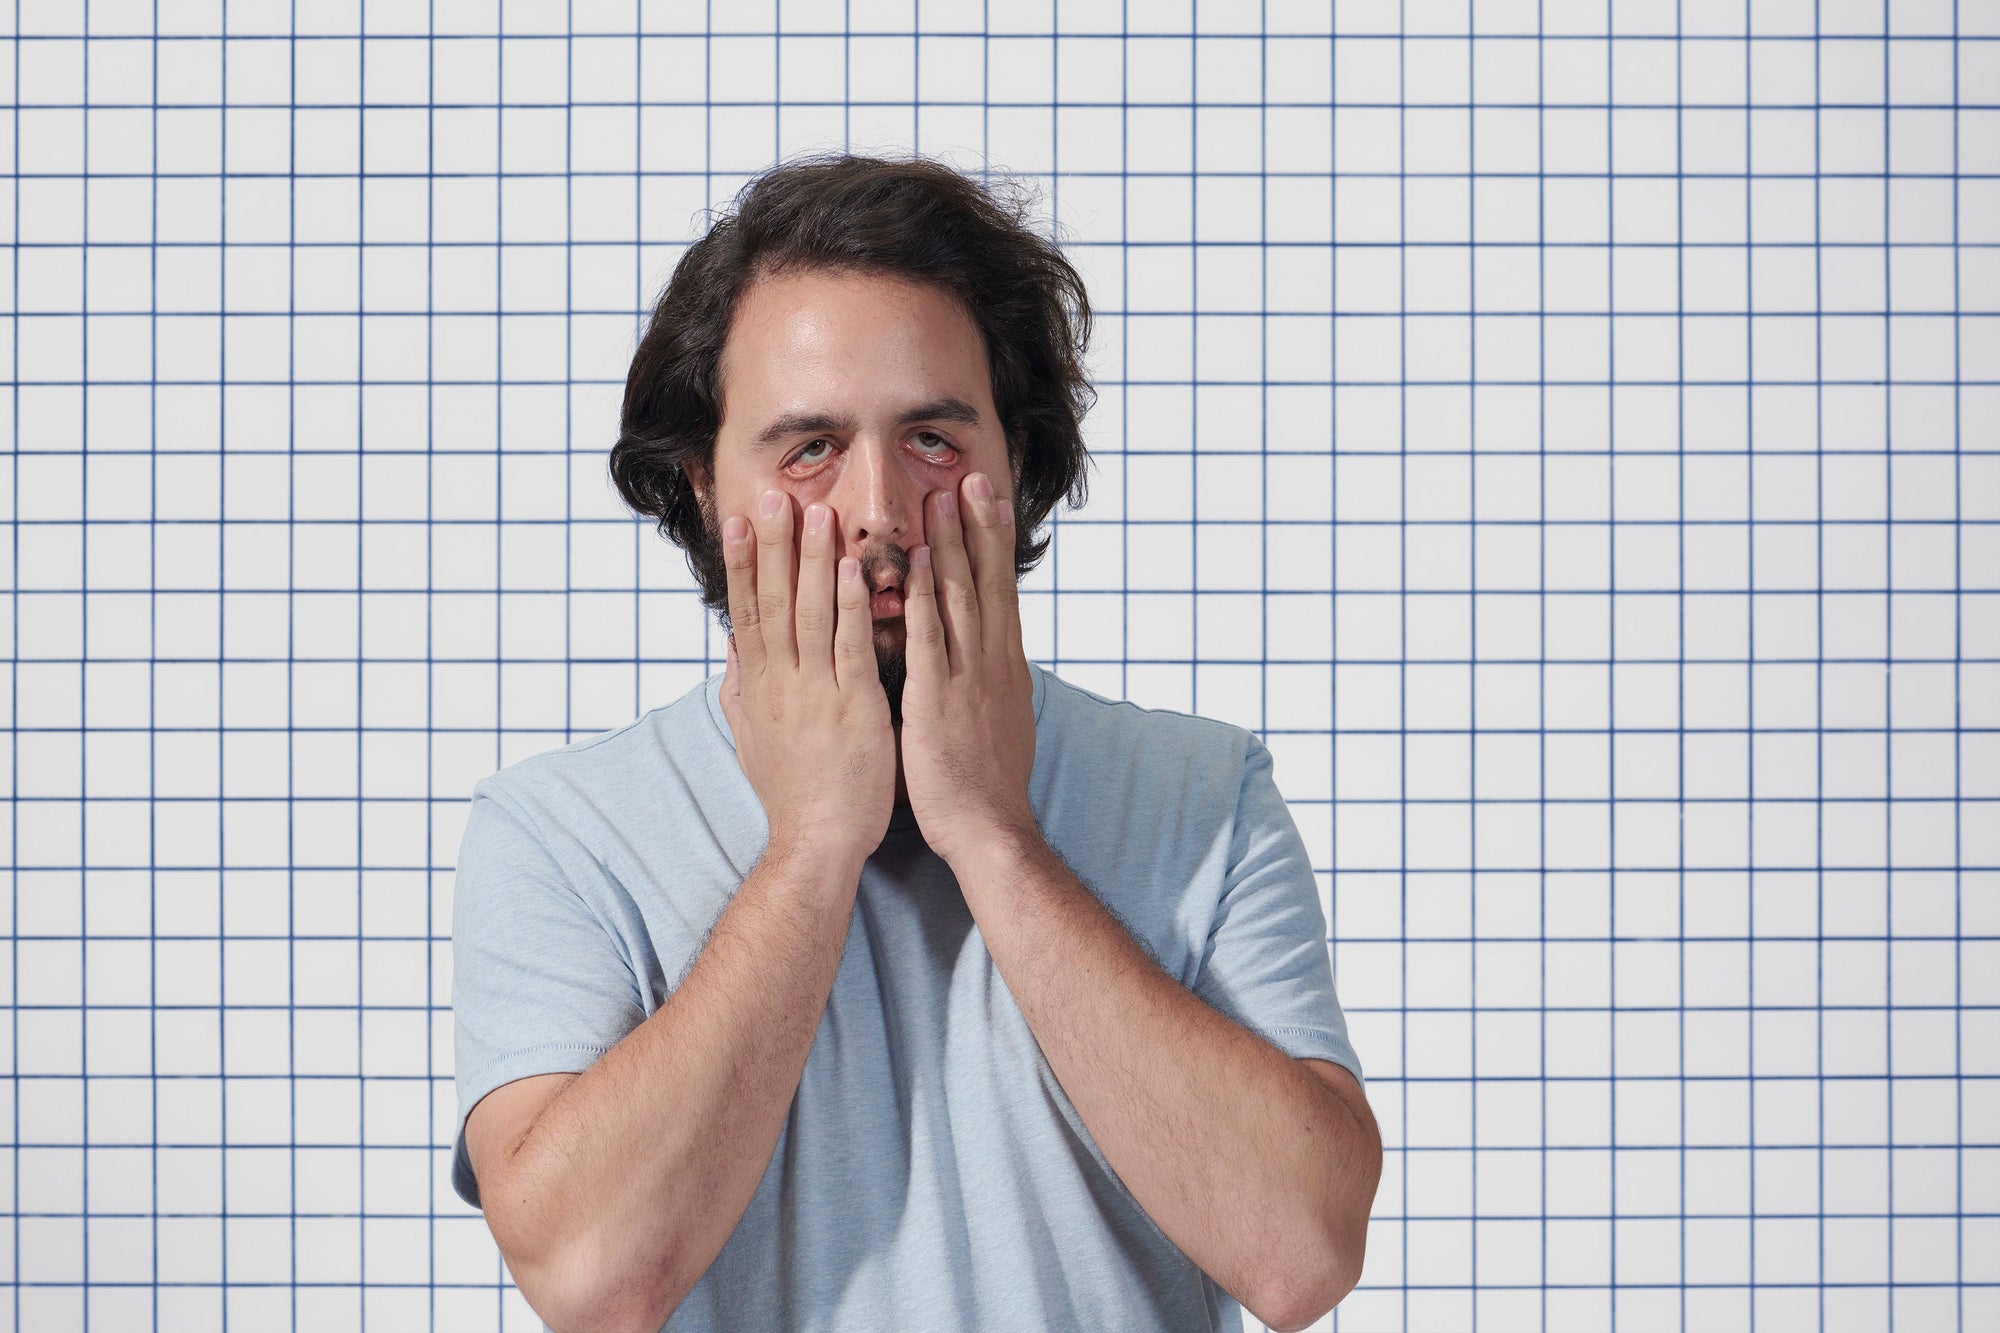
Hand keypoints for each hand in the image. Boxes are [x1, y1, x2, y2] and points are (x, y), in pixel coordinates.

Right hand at [720, 489, 895, 865]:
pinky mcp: (852, 708)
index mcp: (760, 686)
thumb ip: (740, 687)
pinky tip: (852, 572)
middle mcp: (781, 682)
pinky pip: (848, 649)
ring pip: (811, 615)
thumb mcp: (751, 736)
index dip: (744, 564)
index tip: (739, 520)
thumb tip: (731, 647)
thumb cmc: (793, 793)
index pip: (747, 611)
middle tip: (772, 496)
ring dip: (814, 562)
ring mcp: (815, 694)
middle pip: (773, 601)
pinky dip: (848, 608)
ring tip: (818, 514)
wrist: (817, 841)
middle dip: (773, 546)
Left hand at [899, 471, 1038, 868]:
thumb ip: (980, 683)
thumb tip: (977, 659)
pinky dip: (929, 600)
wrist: (989, 829)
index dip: (993, 545)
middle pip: (988, 582)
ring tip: (946, 499)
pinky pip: (933, 640)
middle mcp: (991, 663)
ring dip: (954, 547)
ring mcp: (968, 679)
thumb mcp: (992, 721)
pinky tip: (922, 566)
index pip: (999, 592)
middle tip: (972, 477)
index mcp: (1001, 667)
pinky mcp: (940, 700)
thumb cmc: (983, 784)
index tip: (988, 501)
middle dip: (978, 528)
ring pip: (963, 599)